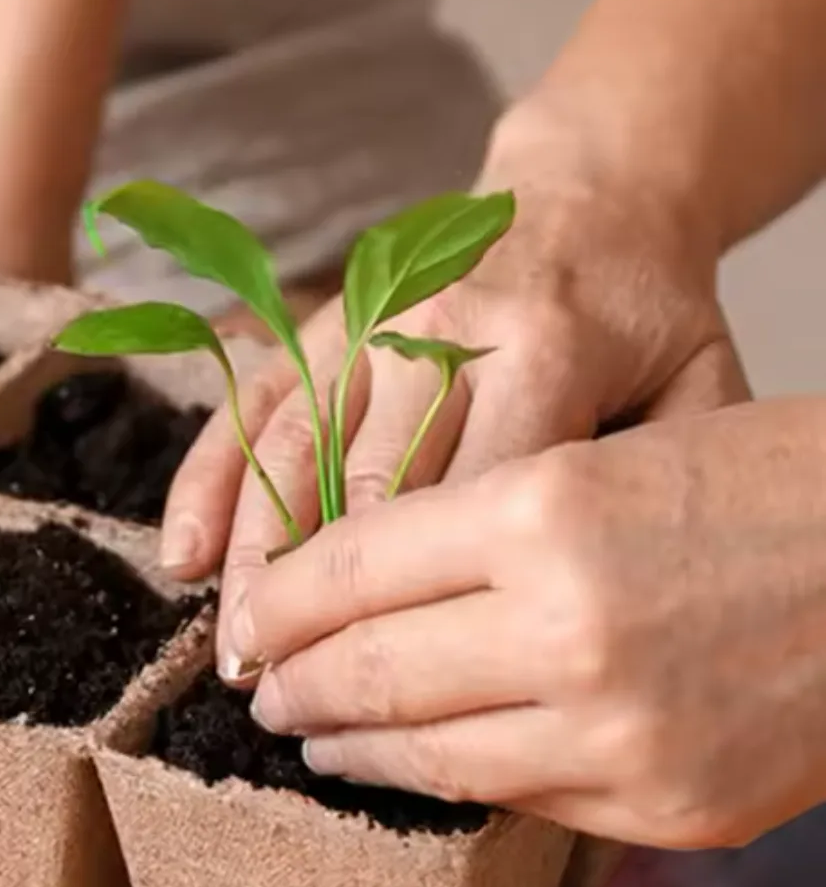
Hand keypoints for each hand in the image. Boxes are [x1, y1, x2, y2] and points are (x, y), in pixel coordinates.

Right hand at [161, 108, 749, 679]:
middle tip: (294, 699)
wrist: (594, 187)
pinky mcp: (323, 322)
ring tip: (238, 652)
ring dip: (257, 558)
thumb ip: (661, 483)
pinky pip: (253, 403)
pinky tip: (185, 553)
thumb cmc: (649, 311)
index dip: (428, 603)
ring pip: (294, 450)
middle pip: (365, 487)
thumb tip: (599, 601)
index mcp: (545, 349)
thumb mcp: (702, 383)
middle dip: (327, 602)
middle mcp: (441, 331)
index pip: (469, 501)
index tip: (401, 695)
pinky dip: (210, 479)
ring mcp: (369, 323)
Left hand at [236, 399, 825, 849]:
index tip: (249, 617)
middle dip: (291, 683)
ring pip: (426, 756)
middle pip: (366, 671)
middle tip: (258, 687)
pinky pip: (515, 800)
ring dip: (351, 748)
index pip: (349, 570)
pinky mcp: (668, 808)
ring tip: (312, 735)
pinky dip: (448, 782)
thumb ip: (474, 529)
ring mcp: (620, 736)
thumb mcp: (606, 460)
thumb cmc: (773, 485)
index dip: (278, 601)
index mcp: (545, 509)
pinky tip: (418, 767)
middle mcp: (569, 629)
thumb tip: (352, 595)